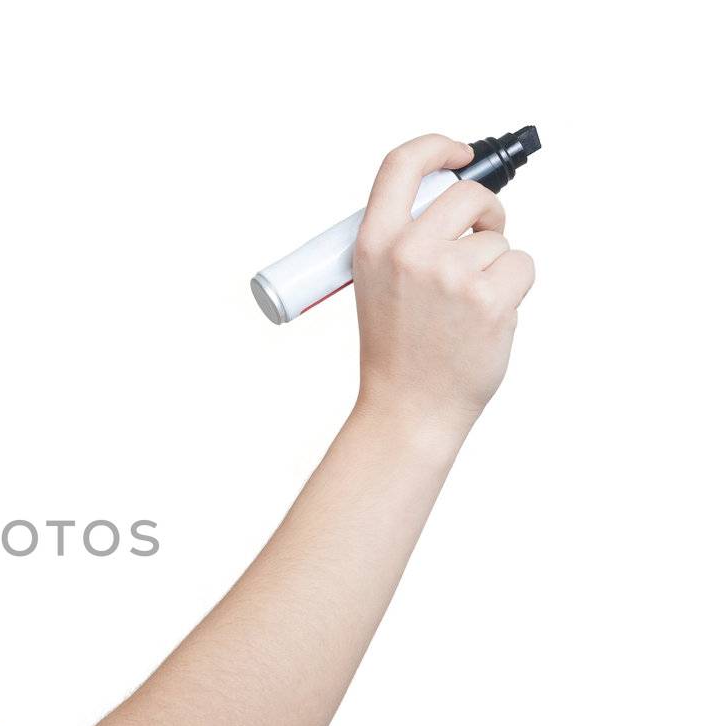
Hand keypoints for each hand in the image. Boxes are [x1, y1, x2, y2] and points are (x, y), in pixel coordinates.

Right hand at [351, 133, 535, 431]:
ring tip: (467, 306)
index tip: (460, 154)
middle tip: (481, 241)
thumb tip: (460, 193)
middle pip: (469, 194)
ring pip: (499, 238)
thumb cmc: (397, 348)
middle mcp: (409, 251)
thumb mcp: (377, 282)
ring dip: (495, 264)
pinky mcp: (490, 297)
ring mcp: (451, 274)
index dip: (436, 147)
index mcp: (373, 244)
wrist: (407, 408)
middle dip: (486, 213)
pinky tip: (487, 317)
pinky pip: (522, 264)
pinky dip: (514, 287)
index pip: (401, 165)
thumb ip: (405, 238)